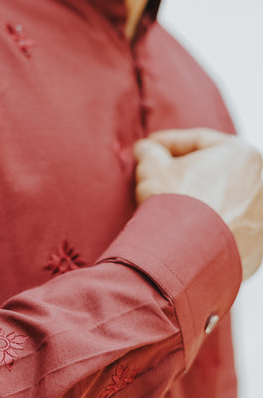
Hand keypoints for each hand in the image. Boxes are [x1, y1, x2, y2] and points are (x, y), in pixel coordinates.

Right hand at [134, 128, 262, 280]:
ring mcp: (259, 218)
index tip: (148, 148)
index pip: (198, 141)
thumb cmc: (175, 204)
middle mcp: (259, 184)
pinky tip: (180, 232)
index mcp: (241, 155)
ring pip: (220, 202)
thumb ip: (150, 153)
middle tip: (156, 176)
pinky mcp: (253, 247)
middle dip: (184, 173)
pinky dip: (204, 229)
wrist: (187, 256)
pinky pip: (223, 231)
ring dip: (194, 201)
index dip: (167, 142)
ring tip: (166, 208)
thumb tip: (145, 150)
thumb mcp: (152, 168)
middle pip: (213, 172)